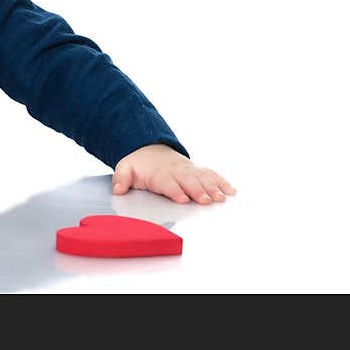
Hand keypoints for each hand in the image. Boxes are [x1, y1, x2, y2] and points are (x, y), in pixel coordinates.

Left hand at [112, 144, 235, 204]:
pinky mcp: (197, 170)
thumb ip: (121, 178)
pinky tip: (231, 191)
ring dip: (213, 187)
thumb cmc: (138, 165)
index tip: (182, 199)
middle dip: (197, 191)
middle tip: (206, 201)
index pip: (167, 182)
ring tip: (221, 198)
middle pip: (188, 181)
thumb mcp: (125, 168)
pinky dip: (222, 181)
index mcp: (158, 173)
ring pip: (202, 178)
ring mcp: (188, 170)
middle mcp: (176, 171)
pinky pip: (211, 174)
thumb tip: (117, 189)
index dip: (174, 190)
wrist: (149, 149)